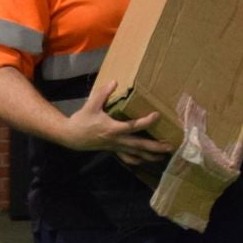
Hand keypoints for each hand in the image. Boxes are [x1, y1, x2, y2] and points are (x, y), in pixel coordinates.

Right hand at [58, 79, 173, 161]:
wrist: (72, 136)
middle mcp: (117, 140)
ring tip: (163, 156)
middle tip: (170, 146)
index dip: (146, 121)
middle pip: (139, 145)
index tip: (157, 115)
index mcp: (113, 128)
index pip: (133, 126)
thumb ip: (103, 93)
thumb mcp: (91, 104)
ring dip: (150, 156)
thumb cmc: (82, 120)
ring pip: (136, 154)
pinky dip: (137, 159)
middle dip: (155, 147)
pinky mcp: (113, 150)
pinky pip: (127, 157)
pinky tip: (145, 160)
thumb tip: (115, 82)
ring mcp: (116, 147)